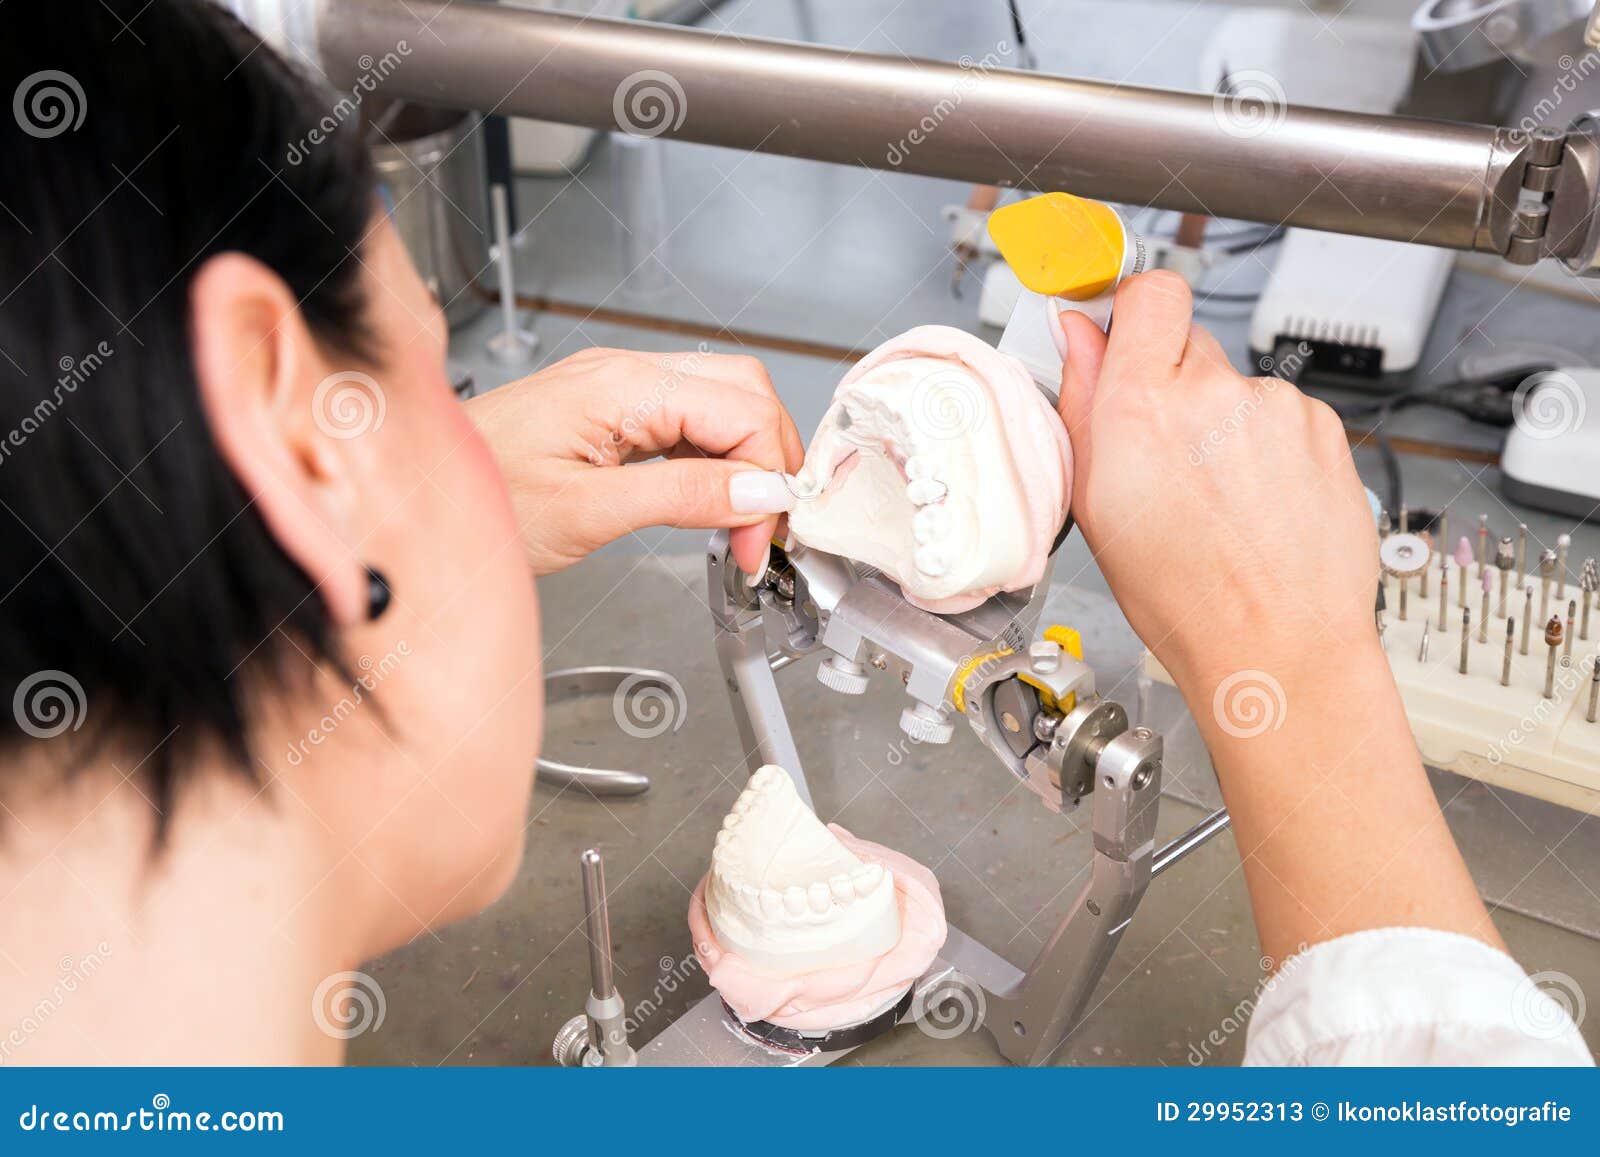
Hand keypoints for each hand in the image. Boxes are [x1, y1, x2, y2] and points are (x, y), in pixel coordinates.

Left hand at [466, 347, 802, 576]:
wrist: (418, 497)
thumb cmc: (478, 499)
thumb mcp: (588, 512)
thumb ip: (682, 496)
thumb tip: (759, 494)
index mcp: (623, 386)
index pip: (742, 410)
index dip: (768, 476)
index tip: (759, 537)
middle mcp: (626, 374)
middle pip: (744, 392)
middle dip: (769, 459)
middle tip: (761, 529)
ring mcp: (619, 388)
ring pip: (722, 403)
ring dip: (745, 460)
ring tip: (738, 523)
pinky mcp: (611, 411)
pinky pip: (688, 420)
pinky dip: (714, 460)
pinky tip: (709, 501)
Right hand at [1060, 273, 1498, 962]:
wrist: (1277, 646)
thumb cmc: (1184, 597)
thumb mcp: (1096, 503)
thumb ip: (1083, 401)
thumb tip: (1077, 334)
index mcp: (1143, 406)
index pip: (1148, 292)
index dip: (1133, 308)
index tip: (1123, 331)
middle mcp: (1214, 393)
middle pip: (1188, 347)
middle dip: (1170, 387)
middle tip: (1163, 457)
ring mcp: (1276, 409)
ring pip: (1235, 388)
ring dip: (1221, 426)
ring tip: (1215, 501)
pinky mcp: (1323, 430)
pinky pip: (1281, 418)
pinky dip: (1266, 450)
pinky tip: (1255, 505)